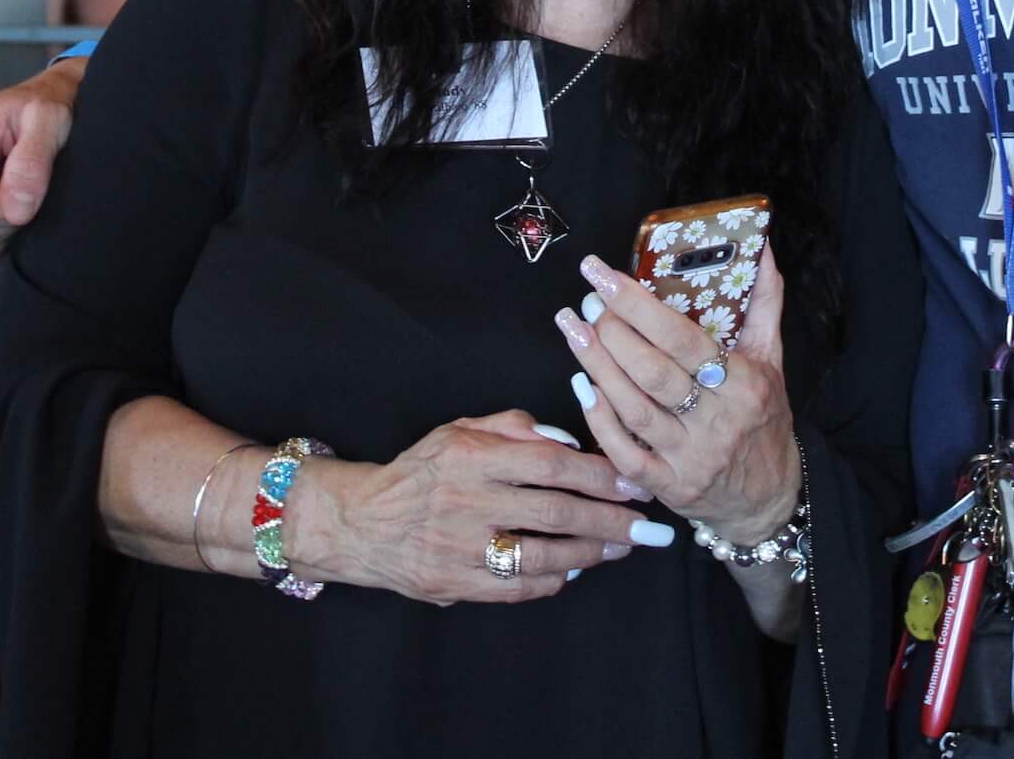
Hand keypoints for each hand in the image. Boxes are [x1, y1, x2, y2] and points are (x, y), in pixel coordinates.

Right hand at [0, 58, 83, 272]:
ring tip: (19, 197)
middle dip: (6, 221)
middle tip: (29, 193)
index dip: (4, 210)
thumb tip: (16, 208)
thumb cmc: (45, 109)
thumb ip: (33, 161)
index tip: (32, 196)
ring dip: (2, 232)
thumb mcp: (50, 119)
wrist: (39, 110)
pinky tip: (6, 213)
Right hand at [286, 410, 661, 604]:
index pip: (550, 464)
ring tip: (623, 548)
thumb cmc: (421, 471)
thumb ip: (514, 427)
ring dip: (591, 553)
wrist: (362, 523)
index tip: (634, 484)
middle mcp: (467, 502)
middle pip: (556, 513)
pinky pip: (518, 587)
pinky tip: (577, 568)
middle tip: (651, 529)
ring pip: (542, 555)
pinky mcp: (456, 583)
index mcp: (471, 456)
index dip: (599, 475)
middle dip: (611, 521)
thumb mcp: (460, 430)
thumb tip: (568, 438)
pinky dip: (554, 578)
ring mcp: (461, 548)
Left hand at [558, 249, 797, 546]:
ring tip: (573, 329)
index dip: (637, 305)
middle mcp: (717, 423)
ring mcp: (690, 458)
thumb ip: (764, 302)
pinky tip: (582, 385)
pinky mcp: (669, 487)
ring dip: (597, 366)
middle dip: (611, 332)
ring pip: (634, 409)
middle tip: (586, 302)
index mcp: (743, 384)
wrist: (770, 498)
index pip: (682, 339)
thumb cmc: (764, 418)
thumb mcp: (772, 359)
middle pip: (652, 372)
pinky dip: (600, 420)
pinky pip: (626, 455)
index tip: (604, 275)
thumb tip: (761, 247)